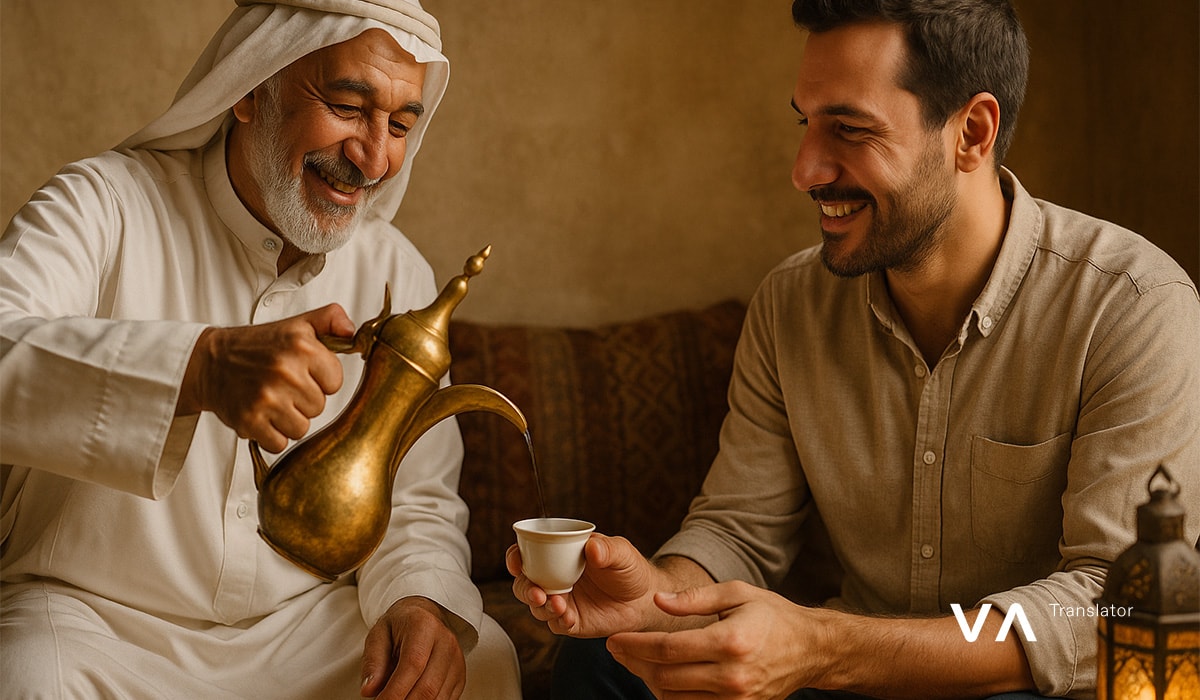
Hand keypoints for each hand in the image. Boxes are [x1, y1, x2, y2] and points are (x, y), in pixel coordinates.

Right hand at [177, 304, 354, 451]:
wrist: (210, 362)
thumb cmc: (257, 346)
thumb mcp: (297, 324)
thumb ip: (331, 319)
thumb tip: (352, 333)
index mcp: (301, 346)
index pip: (336, 381)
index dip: (321, 380)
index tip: (304, 373)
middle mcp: (285, 371)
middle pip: (319, 406)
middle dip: (304, 399)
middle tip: (283, 386)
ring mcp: (267, 398)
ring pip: (302, 427)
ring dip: (289, 419)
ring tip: (273, 400)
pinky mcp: (250, 421)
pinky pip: (280, 443)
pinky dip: (271, 434)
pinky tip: (262, 415)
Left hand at [359, 597, 465, 698]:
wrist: (424, 618)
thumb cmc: (398, 628)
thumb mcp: (378, 636)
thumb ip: (373, 662)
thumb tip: (369, 690)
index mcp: (424, 625)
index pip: (413, 664)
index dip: (395, 691)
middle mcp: (446, 641)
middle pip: (428, 686)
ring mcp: (457, 659)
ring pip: (438, 697)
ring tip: (397, 697)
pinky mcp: (461, 675)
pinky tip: (411, 697)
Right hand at [507, 533, 658, 636]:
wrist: (645, 599)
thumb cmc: (629, 568)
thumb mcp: (622, 553)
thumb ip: (608, 549)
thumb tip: (592, 548)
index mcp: (559, 555)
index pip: (528, 554)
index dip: (515, 557)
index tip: (516, 562)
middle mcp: (554, 579)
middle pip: (525, 583)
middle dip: (525, 589)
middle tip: (538, 593)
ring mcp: (561, 601)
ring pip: (537, 606)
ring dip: (542, 607)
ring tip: (559, 606)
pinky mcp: (570, 622)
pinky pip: (556, 624)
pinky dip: (559, 621)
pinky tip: (569, 618)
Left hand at [606, 581, 817, 699]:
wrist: (810, 650)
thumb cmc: (773, 616)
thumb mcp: (737, 593)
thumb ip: (695, 597)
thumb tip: (658, 601)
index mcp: (731, 642)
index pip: (669, 648)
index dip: (636, 645)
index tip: (615, 639)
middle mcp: (732, 676)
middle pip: (666, 676)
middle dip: (635, 663)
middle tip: (617, 649)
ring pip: (675, 698)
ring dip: (649, 680)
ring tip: (637, 661)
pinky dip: (672, 695)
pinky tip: (662, 677)